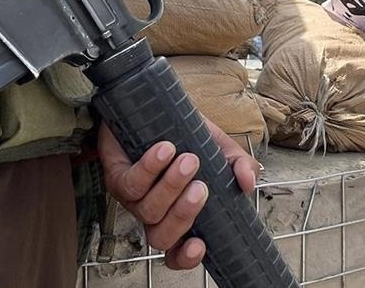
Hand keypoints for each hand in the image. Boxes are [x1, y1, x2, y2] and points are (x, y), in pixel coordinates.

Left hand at [98, 120, 259, 269]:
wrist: (153, 107)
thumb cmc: (185, 134)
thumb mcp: (221, 149)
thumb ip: (240, 166)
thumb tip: (248, 182)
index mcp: (178, 213)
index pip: (176, 251)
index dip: (185, 257)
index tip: (200, 244)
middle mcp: (154, 212)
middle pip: (161, 237)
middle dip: (183, 215)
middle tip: (201, 188)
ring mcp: (133, 198)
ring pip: (148, 210)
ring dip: (171, 186)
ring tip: (189, 160)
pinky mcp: (116, 176)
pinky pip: (130, 183)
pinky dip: (150, 168)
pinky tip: (165, 150)